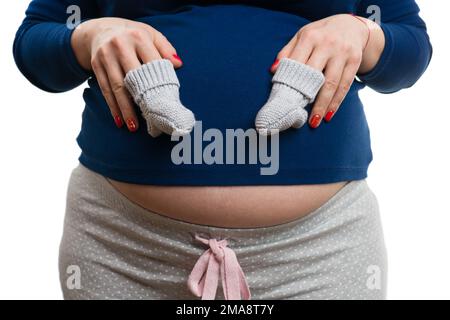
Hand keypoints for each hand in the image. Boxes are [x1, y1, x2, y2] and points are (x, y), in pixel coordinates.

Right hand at [71, 17, 181, 131]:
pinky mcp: (96, 65)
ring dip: (124, 109)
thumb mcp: (151, 35)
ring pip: (117, 87)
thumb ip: (166, 48)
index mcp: (138, 37)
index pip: (152, 63)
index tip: (165, 101)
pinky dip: (112, 106)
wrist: (101, 29)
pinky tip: (119, 120)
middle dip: (140, 101)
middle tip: (149, 120)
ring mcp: (106, 55)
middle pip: (132, 78)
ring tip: (132, 126)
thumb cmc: (133, 36)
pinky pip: (105, 89)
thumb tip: (178, 65)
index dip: (158, 83)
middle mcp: (120, 45)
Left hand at [271, 14, 383, 127]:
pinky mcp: (355, 60)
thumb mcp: (302, 36)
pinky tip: (329, 114)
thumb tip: (273, 70)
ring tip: (315, 121)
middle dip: (307, 98)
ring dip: (323, 105)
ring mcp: (343, 52)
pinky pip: (345, 85)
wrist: (350, 25)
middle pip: (315, 75)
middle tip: (299, 116)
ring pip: (332, 83)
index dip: (291, 82)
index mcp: (310, 37)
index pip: (297, 63)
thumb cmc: (319, 35)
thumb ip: (287, 52)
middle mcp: (327, 44)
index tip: (285, 100)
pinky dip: (336, 102)